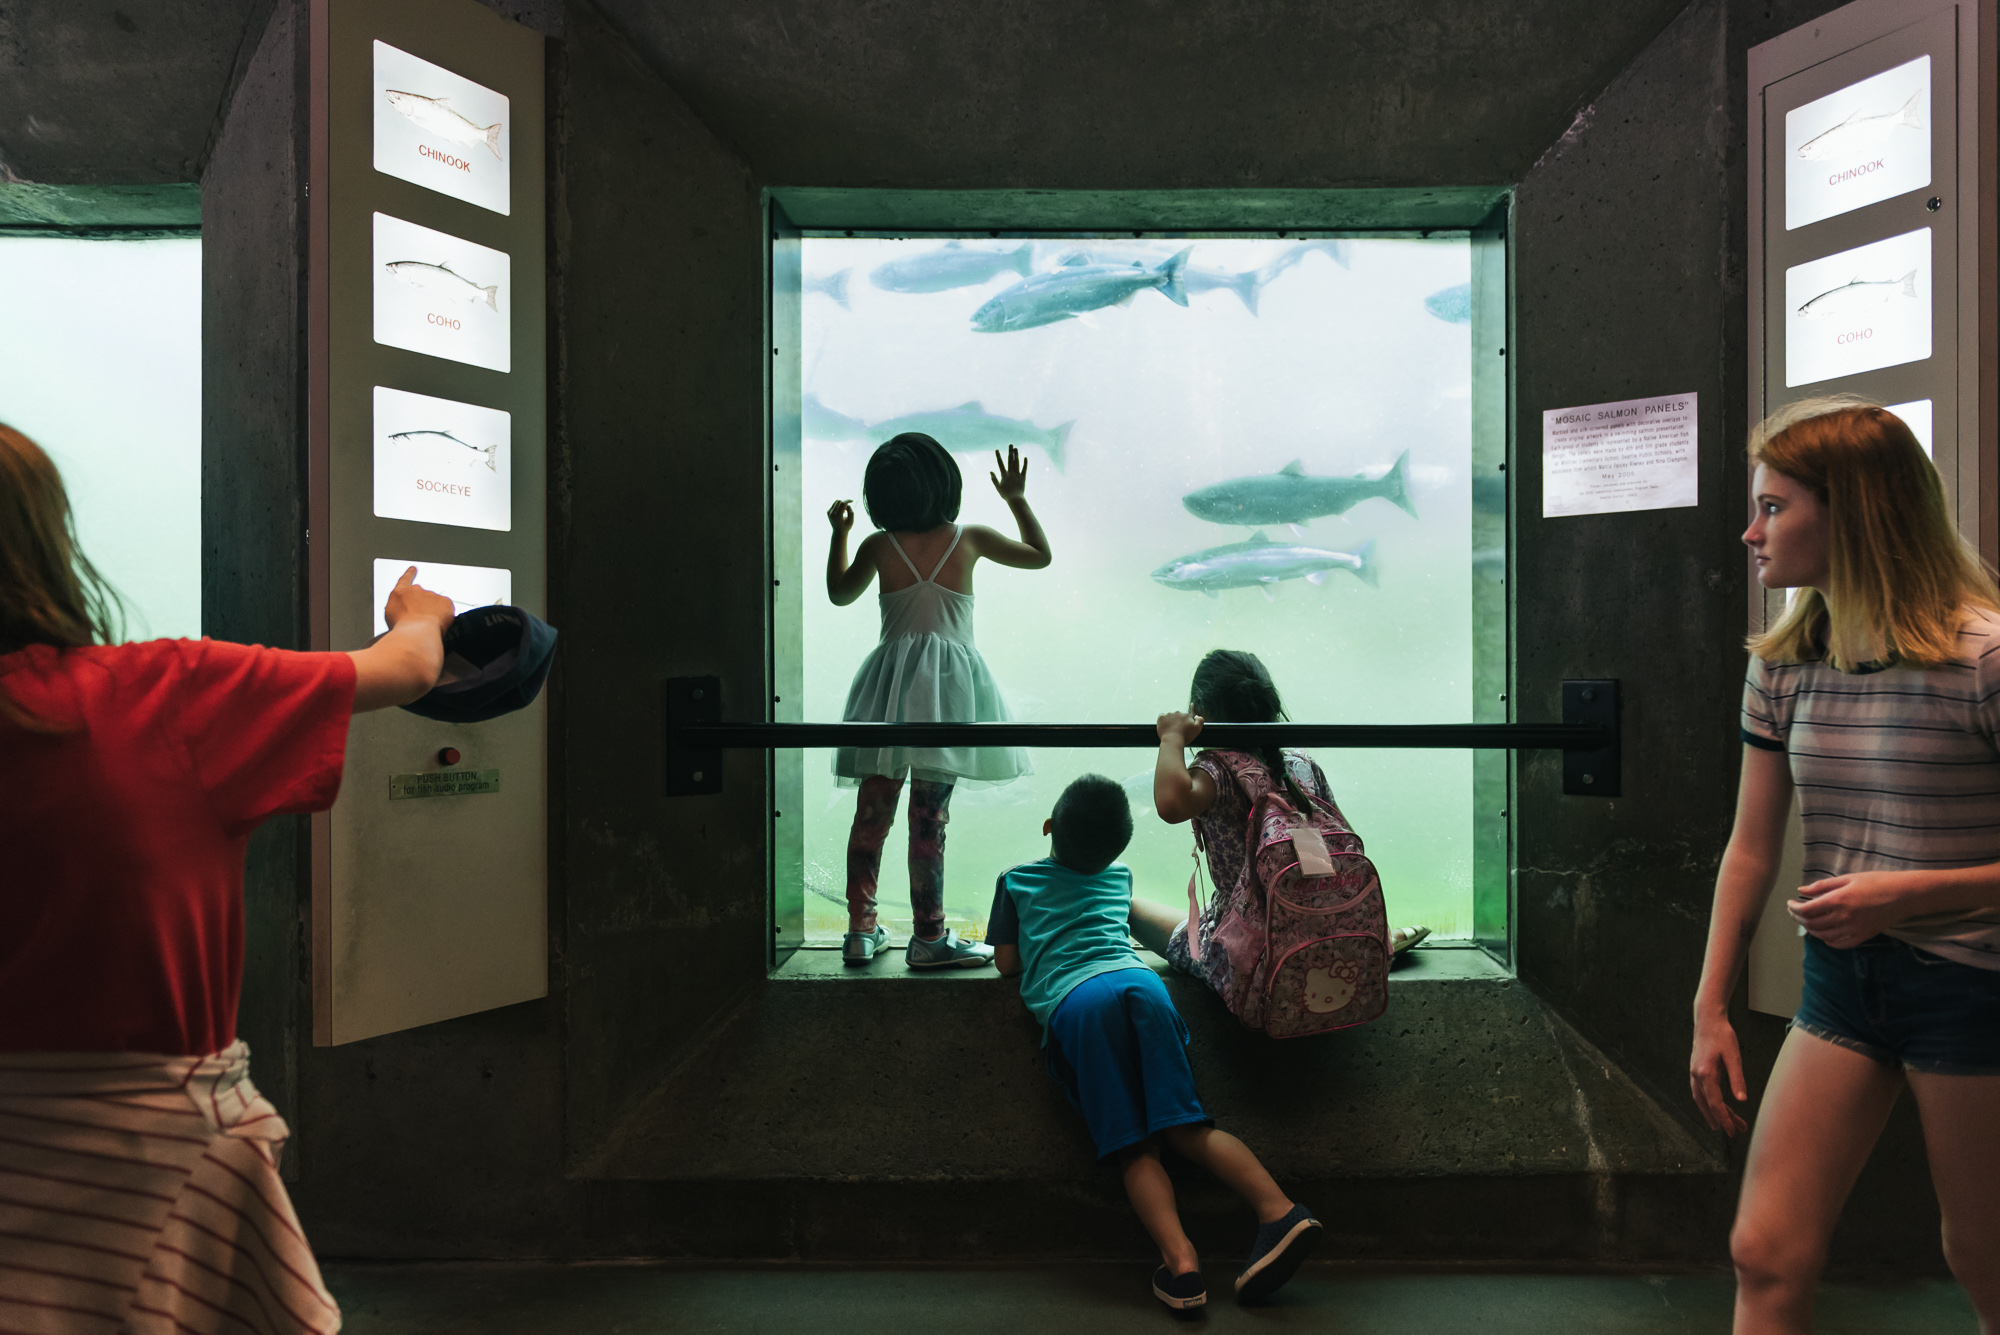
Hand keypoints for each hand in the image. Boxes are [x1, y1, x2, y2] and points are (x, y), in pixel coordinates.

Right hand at [382, 566, 455, 634]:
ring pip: (435, 603)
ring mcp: (432, 595)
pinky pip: (447, 608)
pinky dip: (444, 616)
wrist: (416, 633)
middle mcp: (417, 591)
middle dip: (423, 607)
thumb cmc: (401, 627)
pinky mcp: (445, 601)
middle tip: (420, 622)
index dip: (410, 573)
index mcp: (401, 593)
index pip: (405, 579)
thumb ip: (398, 606)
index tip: (413, 569)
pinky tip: (438, 624)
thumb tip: (402, 610)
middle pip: (423, 596)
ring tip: (427, 626)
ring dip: (433, 613)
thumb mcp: (390, 615)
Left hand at [827, 499, 854, 534]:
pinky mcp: (828, 512)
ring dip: (842, 504)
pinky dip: (839, 506)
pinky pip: (834, 504)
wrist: (838, 532)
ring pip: (836, 502)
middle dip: (845, 502)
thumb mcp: (851, 521)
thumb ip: (851, 512)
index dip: (848, 500)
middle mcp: (832, 514)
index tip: (852, 501)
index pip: (842, 504)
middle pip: (839, 501)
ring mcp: (829, 512)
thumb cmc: (846, 527)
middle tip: (848, 509)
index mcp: (838, 516)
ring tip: (844, 511)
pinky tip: (841, 512)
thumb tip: (847, 505)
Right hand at [991, 446, 1028, 501]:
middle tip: (1011, 445)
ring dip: (1016, 455)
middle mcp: (1011, 473)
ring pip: (1017, 463)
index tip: (997, 450)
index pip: (1000, 464)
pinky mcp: (1023, 478)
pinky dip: (1025, 463)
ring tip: (1016, 449)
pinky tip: (1025, 457)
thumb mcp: (998, 487)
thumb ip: (994, 479)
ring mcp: (1017, 475)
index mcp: (1004, 475)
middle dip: (1010, 452)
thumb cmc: (1005, 494)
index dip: (998, 456)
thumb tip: (990, 471)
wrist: (1015, 499)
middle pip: (1010, 460)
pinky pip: (1024, 469)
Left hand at [1157, 711, 1202, 746]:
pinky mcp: (1161, 717)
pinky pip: (1162, 716)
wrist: (1172, 740)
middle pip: (1178, 717)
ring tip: (1171, 731)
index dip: (1185, 725)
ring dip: (1170, 721)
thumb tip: (1197, 716)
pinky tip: (1165, 727)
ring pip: (1170, 717)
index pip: (1186, 718)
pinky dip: (1163, 721)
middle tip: (1177, 731)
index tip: (1183, 730)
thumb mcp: (1197, 729)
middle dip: (1178, 722)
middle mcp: (1178, 712)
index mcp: (1186, 715)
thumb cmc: (1185, 736)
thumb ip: (1200, 720)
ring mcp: (1169, 714)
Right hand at [1689, 1009, 1749, 1136]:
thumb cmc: (1722, 1035)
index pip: (1715, 1103)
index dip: (1724, 1118)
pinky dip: (1709, 1103)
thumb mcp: (1734, 1056)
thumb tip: (1742, 1100)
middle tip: (1733, 1133)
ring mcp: (1694, 1073)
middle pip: (1707, 1104)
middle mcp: (1697, 1075)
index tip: (1732, 1131)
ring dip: (1713, 1113)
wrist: (1707, 1020)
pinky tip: (1718, 1106)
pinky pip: (1701, 1092)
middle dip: (1720, 1120)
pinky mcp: (1696, 1070)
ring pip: (1702, 1100)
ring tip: (1726, 1124)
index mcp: (1706, 1073)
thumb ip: (1737, 1079)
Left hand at [1786, 871, 1915, 948]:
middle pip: (1812, 924)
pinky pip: (1840, 944)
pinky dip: (1828, 940)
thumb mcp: (1848, 878)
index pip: (1807, 911)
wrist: (1904, 895)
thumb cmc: (1877, 882)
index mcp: (1839, 900)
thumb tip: (1801, 891)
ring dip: (1811, 930)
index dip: (1794, 909)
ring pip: (1823, 936)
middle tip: (1795, 912)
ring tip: (1807, 921)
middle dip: (1799, 918)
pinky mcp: (1863, 936)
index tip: (1790, 904)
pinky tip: (1825, 934)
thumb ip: (1823, 886)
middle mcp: (1844, 917)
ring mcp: (1854, 929)